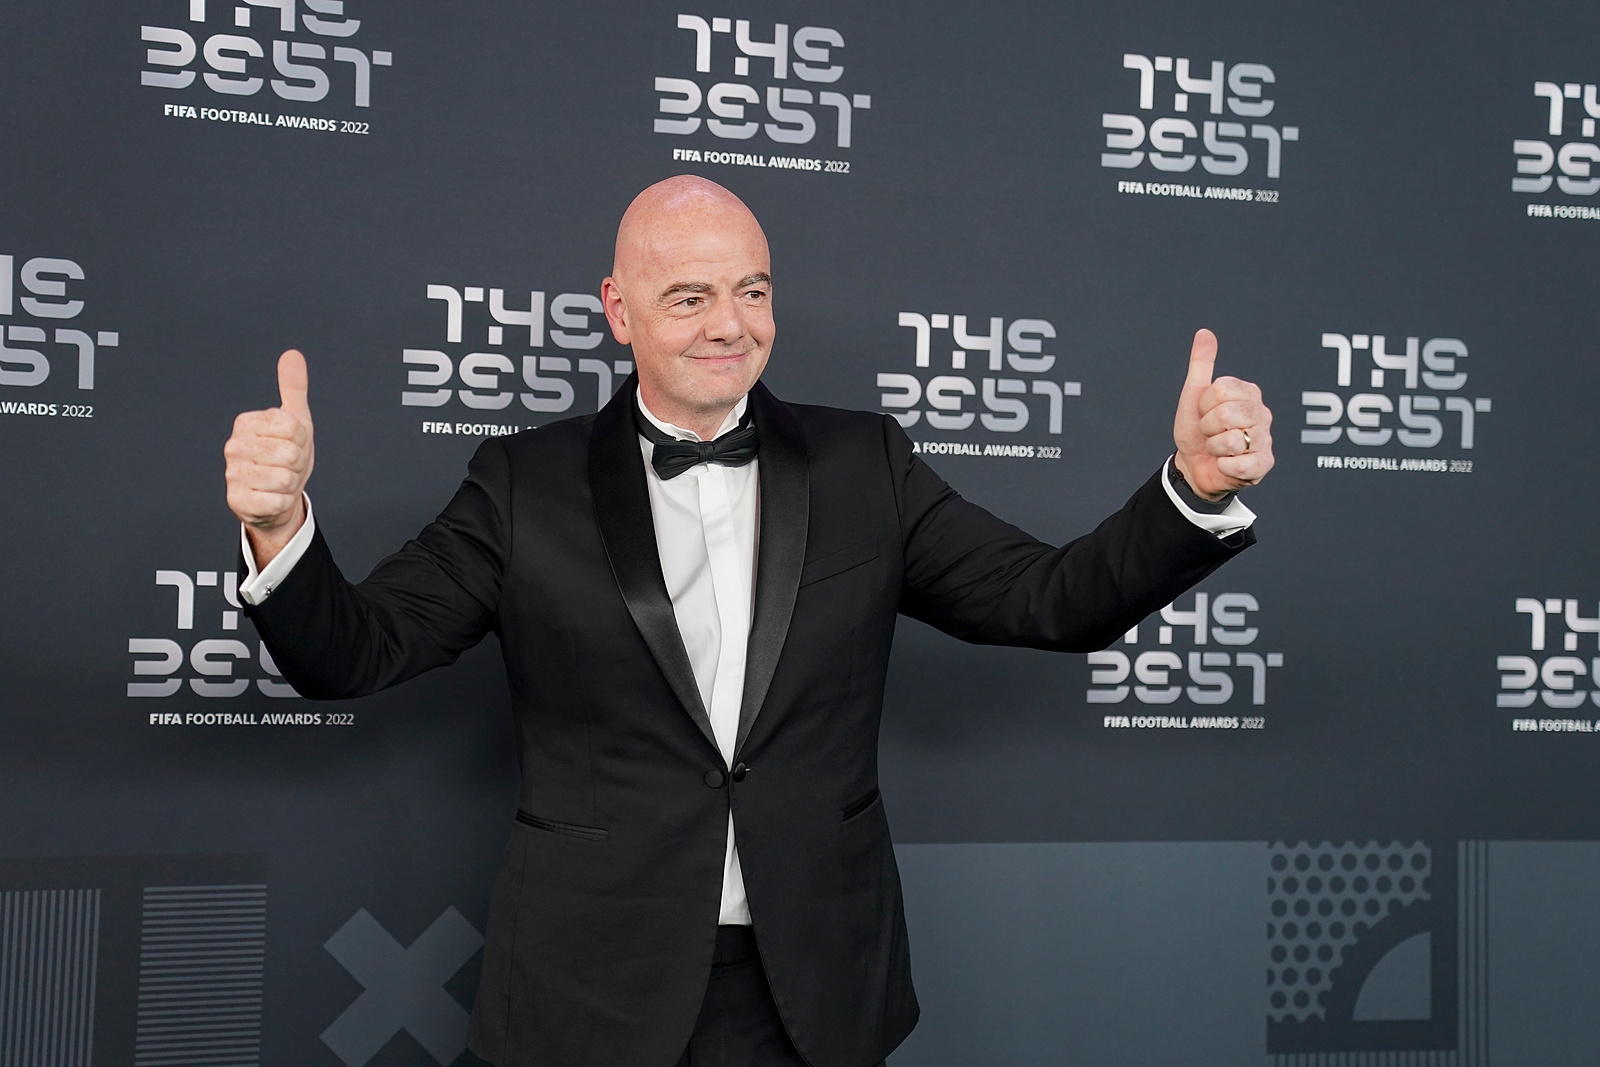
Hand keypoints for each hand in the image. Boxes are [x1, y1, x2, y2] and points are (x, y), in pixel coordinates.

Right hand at [225, 350, 313, 564]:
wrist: (278, 496)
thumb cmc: (286, 456)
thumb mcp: (296, 421)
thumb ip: (293, 388)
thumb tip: (292, 354)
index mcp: (246, 422)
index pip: (294, 427)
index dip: (302, 440)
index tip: (293, 444)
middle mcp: (234, 446)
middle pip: (291, 454)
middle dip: (298, 465)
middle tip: (287, 467)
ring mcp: (233, 474)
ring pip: (285, 479)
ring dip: (291, 485)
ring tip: (280, 482)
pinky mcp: (237, 501)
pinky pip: (278, 502)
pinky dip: (283, 503)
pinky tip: (272, 499)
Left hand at [1171, 329, 1273, 498]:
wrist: (1193, 465)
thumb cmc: (1196, 430)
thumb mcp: (1194, 394)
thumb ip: (1201, 363)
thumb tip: (1204, 333)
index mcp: (1248, 393)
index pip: (1221, 390)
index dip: (1204, 405)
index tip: (1204, 412)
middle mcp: (1262, 413)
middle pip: (1226, 415)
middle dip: (1208, 427)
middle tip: (1210, 432)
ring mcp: (1265, 439)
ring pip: (1232, 441)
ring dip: (1214, 448)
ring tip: (1218, 448)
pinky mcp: (1264, 465)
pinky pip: (1238, 465)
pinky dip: (1223, 466)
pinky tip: (1226, 464)